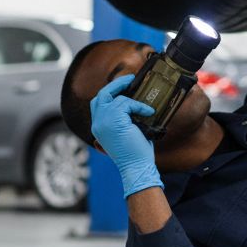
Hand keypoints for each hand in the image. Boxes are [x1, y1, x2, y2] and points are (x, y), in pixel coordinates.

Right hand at [90, 74, 162, 198]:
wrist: (136, 167)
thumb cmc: (135, 153)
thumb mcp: (125, 132)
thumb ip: (122, 119)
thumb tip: (133, 102)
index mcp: (98, 127)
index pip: (98, 103)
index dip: (110, 92)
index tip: (124, 86)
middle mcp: (97, 123)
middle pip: (101, 95)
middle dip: (116, 84)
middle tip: (130, 79)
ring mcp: (103, 121)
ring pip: (115, 97)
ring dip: (133, 100)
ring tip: (145, 108)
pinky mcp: (114, 120)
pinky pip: (126, 103)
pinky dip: (139, 106)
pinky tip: (148, 113)